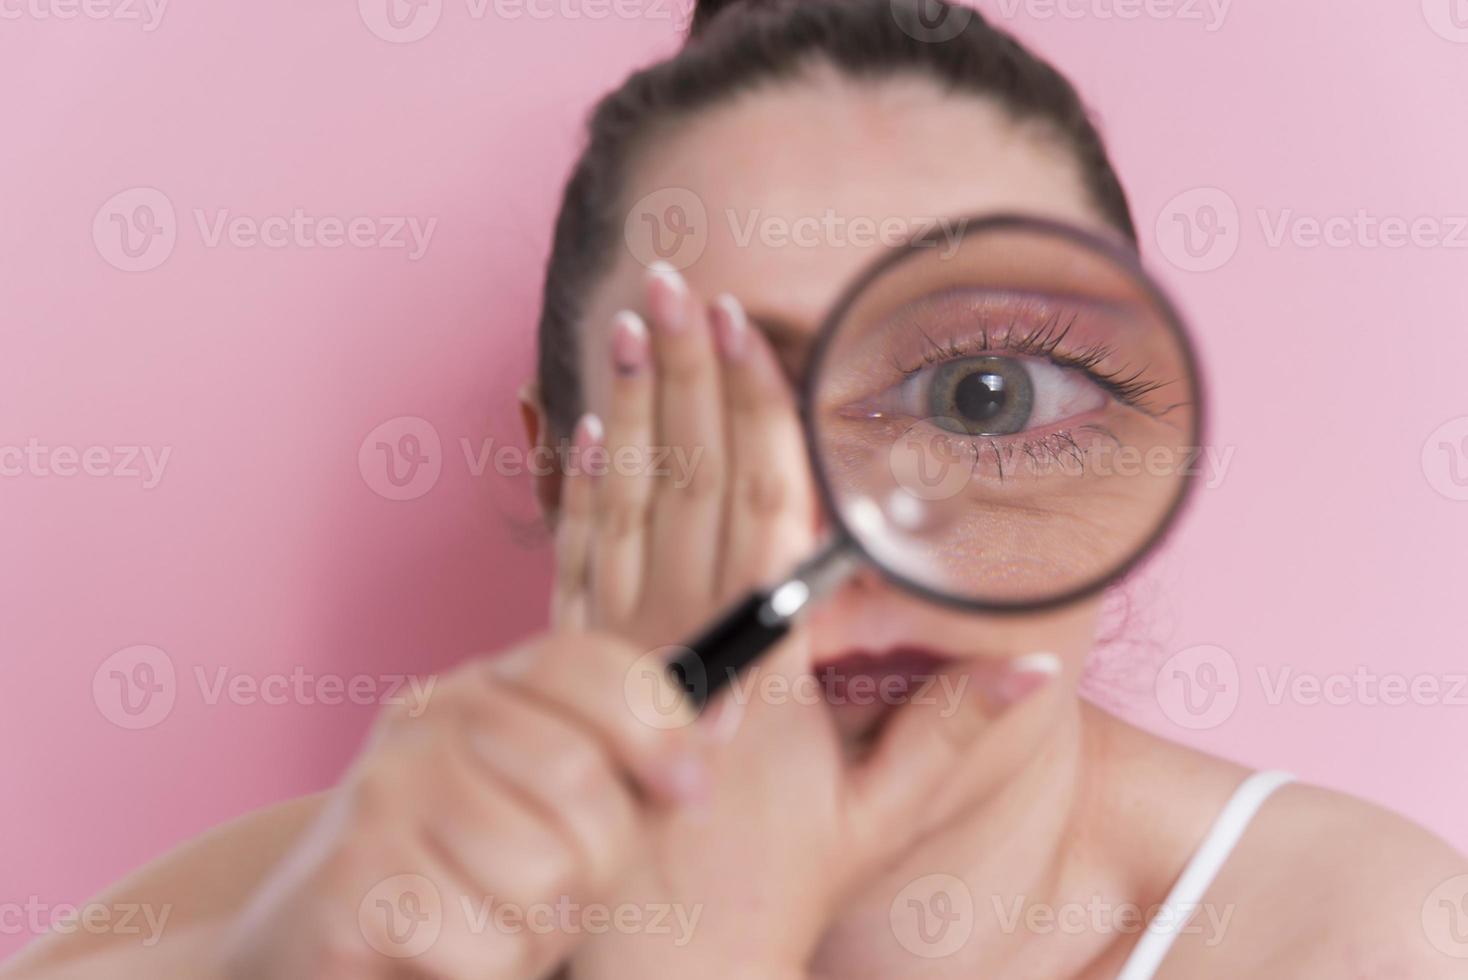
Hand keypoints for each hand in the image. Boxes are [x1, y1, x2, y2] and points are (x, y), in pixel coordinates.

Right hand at [217, 631, 709, 979]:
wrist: (313, 944)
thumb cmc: (460, 878)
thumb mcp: (547, 807)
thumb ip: (630, 767)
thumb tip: (726, 724)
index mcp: (484, 686)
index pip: (590, 664)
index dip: (658, 725)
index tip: (688, 789)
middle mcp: (428, 716)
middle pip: (581, 781)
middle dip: (598, 863)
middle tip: (560, 894)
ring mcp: (382, 789)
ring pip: (544, 870)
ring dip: (539, 929)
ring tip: (494, 922)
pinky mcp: (352, 876)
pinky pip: (487, 939)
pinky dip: (487, 967)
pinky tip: (445, 953)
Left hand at [550, 264, 1062, 975]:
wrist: (656, 957)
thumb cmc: (773, 890)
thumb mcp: (878, 817)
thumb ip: (954, 733)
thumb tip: (1041, 665)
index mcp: (766, 660)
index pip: (763, 501)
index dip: (757, 405)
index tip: (747, 326)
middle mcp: (685, 639)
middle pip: (689, 476)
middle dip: (687, 372)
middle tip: (677, 280)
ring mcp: (620, 651)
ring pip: (622, 502)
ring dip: (630, 407)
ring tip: (631, 325)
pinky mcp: (578, 672)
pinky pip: (573, 559)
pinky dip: (578, 487)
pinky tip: (584, 429)